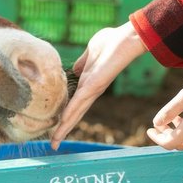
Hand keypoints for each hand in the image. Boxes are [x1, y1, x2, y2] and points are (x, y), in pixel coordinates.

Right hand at [50, 23, 146, 148]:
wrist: (128, 38)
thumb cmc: (113, 42)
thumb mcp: (91, 52)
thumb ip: (82, 62)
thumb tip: (74, 70)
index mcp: (90, 83)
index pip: (76, 104)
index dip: (66, 116)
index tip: (57, 127)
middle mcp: (92, 90)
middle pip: (75, 113)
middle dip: (64, 129)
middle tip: (54, 144)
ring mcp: (94, 89)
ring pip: (76, 112)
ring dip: (65, 127)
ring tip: (55, 141)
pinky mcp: (95, 84)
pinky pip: (79, 101)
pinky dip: (70, 112)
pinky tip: (62, 122)